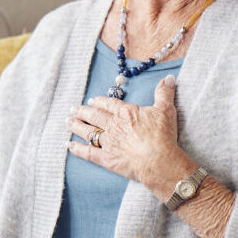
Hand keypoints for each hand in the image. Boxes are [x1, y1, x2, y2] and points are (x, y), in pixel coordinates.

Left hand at [67, 75, 187, 192]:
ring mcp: (108, 142)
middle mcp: (113, 126)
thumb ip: (164, 93)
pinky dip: (77, 149)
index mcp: (125, 113)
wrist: (158, 159)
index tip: (92, 100)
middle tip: (73, 109)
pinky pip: (88, 153)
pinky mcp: (106, 159)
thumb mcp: (166, 110)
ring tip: (68, 121)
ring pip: (88, 132)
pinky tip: (69, 146)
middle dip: (82, 112)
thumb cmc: (162, 135)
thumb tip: (169, 78)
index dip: (100, 102)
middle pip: (94, 116)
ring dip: (77, 126)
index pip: (109, 104)